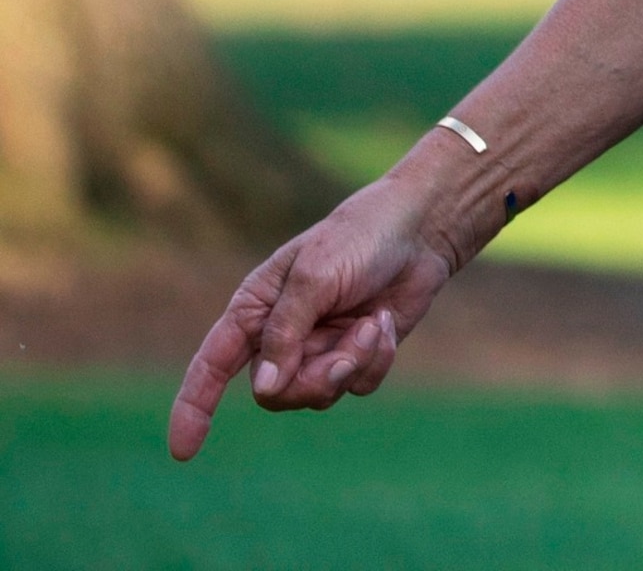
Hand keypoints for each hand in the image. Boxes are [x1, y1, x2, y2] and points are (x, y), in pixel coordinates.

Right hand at [167, 173, 458, 459]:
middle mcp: (280, 336)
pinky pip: (358, 385)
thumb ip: (285, 334)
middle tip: (346, 354)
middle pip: (275, 393)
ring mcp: (320, 348)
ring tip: (371, 325)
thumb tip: (264, 389)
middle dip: (314, 380)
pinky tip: (385, 322)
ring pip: (319, 395)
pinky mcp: (357, 355)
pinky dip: (377, 359)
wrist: (420, 230)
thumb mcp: (315, 277)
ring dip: (351, 364)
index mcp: (254, 310)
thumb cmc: (359, 239)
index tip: (182, 452)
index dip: (193, 409)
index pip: (211, 367)